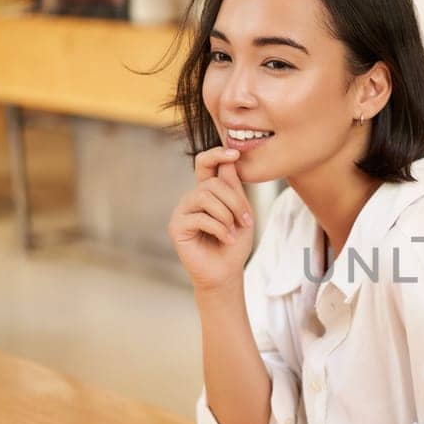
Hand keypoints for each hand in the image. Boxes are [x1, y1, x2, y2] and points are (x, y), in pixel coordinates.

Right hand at [170, 147, 255, 291]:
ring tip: (234, 231)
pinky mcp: (177, 226)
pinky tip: (226, 239)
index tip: (235, 153)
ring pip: (205, 196)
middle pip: (212, 183)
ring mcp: (182, 211)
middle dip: (235, 201)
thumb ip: (234, 188)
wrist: (226, 271)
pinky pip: (200, 217)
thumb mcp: (242, 212)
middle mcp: (191, 198)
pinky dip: (219, 229)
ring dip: (227, 215)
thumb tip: (229, 160)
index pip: (205, 164)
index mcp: (207, 191)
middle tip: (246, 221)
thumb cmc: (235, 242)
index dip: (217, 154)